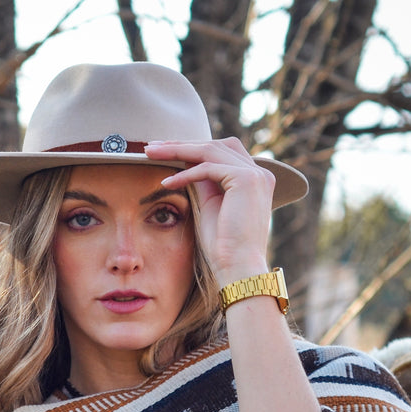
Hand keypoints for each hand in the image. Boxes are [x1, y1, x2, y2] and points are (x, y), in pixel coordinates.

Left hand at [143, 138, 275, 283]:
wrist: (238, 268)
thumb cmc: (223, 246)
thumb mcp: (209, 207)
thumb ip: (203, 183)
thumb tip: (184, 164)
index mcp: (253, 179)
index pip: (220, 152)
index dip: (190, 148)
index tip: (162, 151)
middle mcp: (259, 173)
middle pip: (215, 145)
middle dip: (181, 144)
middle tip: (152, 147)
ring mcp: (255, 174)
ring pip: (209, 150)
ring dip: (177, 150)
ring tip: (151, 154)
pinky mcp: (247, 180)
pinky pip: (208, 168)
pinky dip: (185, 174)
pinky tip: (166, 183)